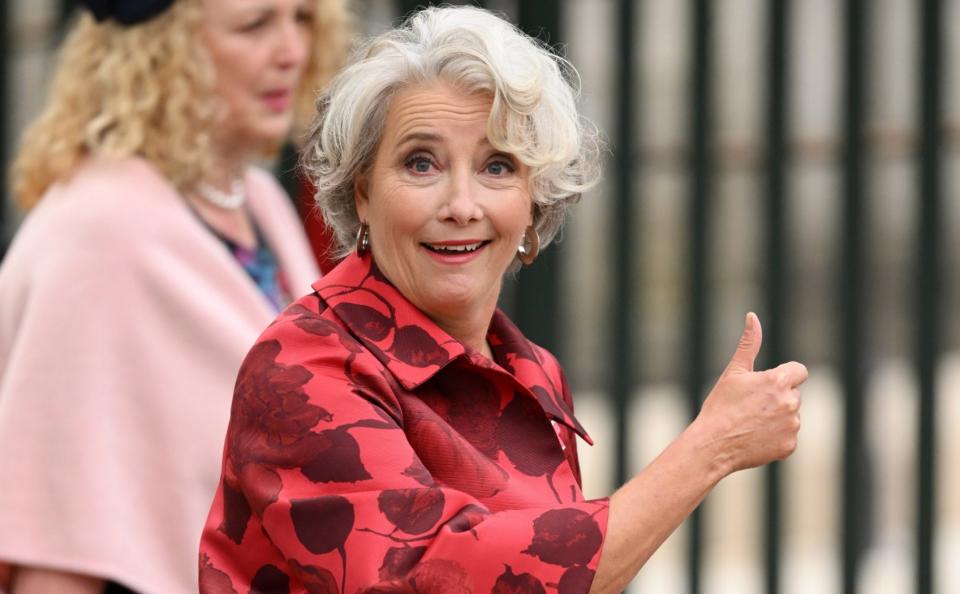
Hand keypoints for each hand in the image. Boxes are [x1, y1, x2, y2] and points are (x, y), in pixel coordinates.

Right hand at [693, 312, 807, 475]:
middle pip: (793, 394)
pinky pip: (788, 436)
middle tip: (751, 406)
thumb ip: (749, 343)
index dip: (783, 376)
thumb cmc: (720, 406)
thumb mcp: (734, 372)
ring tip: (751, 423)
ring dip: (777, 417)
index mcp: (778, 381)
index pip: (799, 371)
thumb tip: (752, 316)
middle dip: (777, 397)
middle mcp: (790, 403)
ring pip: (791, 415)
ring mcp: (792, 426)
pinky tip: (756, 437)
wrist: (713, 445)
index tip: (766, 385)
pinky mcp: (790, 446)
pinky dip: (776, 437)